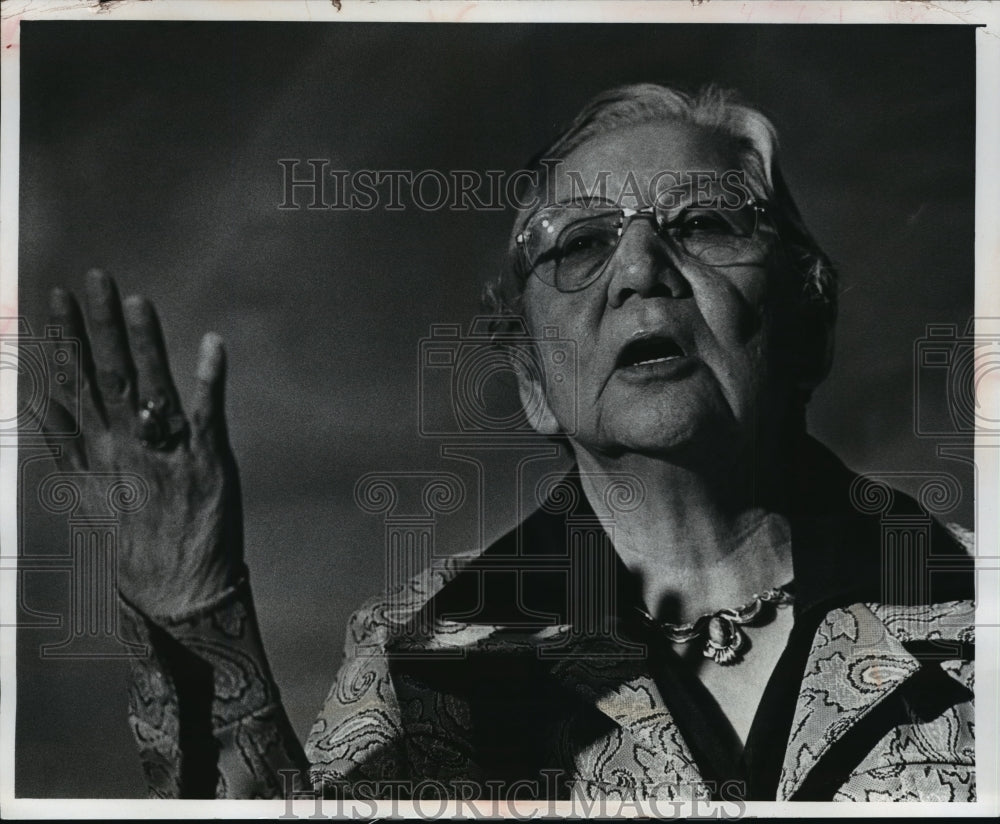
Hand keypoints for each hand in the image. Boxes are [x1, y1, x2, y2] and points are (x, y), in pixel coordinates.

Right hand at [43, 269, 243, 618]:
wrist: (174, 591)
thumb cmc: (133, 539)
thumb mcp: (83, 494)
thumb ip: (64, 446)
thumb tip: (37, 403)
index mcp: (98, 447)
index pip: (79, 379)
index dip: (69, 336)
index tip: (57, 295)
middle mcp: (126, 444)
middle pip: (109, 374)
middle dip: (100, 325)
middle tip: (94, 277)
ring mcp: (166, 451)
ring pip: (150, 387)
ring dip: (143, 343)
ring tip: (135, 300)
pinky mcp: (206, 461)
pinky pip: (208, 413)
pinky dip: (210, 379)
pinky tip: (214, 343)